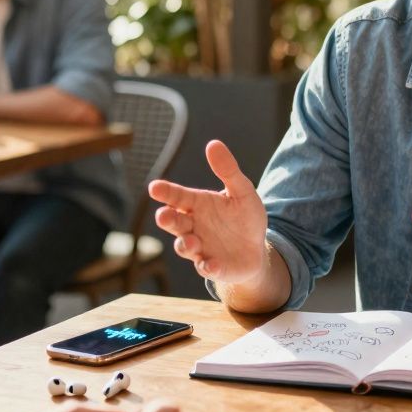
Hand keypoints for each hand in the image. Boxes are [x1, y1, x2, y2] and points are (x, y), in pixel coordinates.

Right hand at [152, 140, 267, 283]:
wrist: (257, 249)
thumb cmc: (244, 218)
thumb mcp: (242, 191)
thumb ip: (228, 170)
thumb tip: (213, 143)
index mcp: (198, 205)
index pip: (178, 196)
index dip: (166, 192)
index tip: (154, 187)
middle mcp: (193, 226)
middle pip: (174, 222)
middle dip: (167, 219)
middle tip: (163, 215)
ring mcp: (200, 248)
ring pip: (184, 247)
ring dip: (185, 244)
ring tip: (191, 241)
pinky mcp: (213, 266)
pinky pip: (206, 268)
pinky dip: (207, 266)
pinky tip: (212, 263)